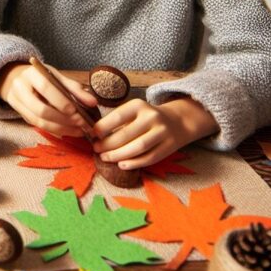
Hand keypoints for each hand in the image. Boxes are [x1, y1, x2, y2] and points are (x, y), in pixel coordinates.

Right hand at [0, 61, 98, 136]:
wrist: (17, 79)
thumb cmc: (41, 76)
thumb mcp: (56, 76)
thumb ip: (74, 88)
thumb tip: (93, 102)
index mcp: (31, 74)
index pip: (46, 88)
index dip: (61, 102)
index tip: (77, 111)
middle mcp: (20, 88)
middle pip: (41, 109)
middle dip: (63, 119)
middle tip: (81, 124)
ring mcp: (17, 103)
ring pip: (38, 121)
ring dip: (61, 128)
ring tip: (79, 130)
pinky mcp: (20, 115)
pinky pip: (38, 126)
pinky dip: (55, 130)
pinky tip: (68, 131)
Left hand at [93, 97, 218, 169]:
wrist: (178, 121)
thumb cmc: (146, 117)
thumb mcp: (134, 111)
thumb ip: (118, 120)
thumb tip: (95, 134)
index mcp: (139, 105)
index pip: (118, 116)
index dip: (103, 127)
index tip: (93, 134)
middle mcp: (152, 117)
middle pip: (126, 134)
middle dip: (108, 144)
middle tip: (96, 149)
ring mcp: (162, 132)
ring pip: (138, 147)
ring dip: (119, 155)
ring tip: (105, 158)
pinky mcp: (169, 146)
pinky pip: (150, 157)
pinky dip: (134, 163)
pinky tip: (122, 165)